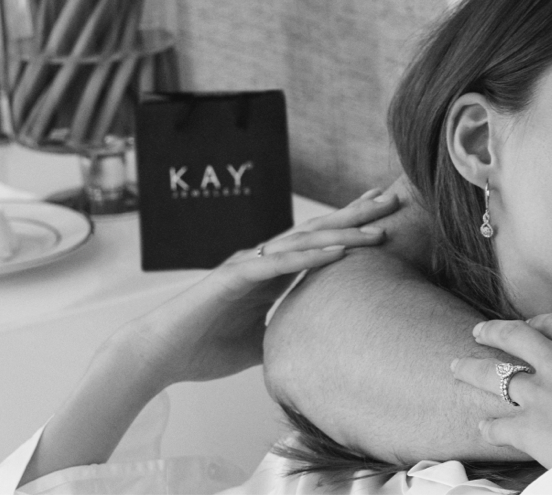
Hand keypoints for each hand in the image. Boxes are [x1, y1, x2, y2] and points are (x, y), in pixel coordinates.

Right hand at [115, 188, 398, 389]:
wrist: (157, 356)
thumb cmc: (205, 349)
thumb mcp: (263, 343)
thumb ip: (289, 336)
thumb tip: (320, 351)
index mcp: (271, 273)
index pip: (319, 243)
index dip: (350, 228)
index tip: (383, 216)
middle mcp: (262, 261)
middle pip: (317, 232)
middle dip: (355, 216)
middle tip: (391, 199)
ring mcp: (248, 266)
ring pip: (303, 242)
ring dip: (342, 233)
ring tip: (376, 224)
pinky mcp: (233, 279)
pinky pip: (278, 265)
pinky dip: (310, 257)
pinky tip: (337, 251)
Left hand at [450, 313, 551, 467]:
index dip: (541, 321)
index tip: (533, 324)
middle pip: (514, 337)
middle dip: (493, 332)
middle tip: (479, 331)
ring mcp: (539, 395)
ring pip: (495, 376)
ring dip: (472, 370)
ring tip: (456, 365)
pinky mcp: (528, 428)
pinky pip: (498, 424)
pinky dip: (489, 425)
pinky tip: (482, 426)